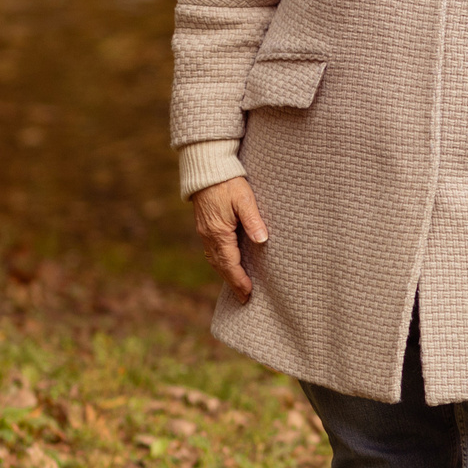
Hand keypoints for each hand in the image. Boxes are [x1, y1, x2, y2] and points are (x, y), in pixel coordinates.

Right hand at [192, 176, 266, 300]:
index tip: (248, 293)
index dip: (239, 279)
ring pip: (214, 259)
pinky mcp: (205, 226)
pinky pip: (211, 251)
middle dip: (232, 282)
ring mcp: (204, 231)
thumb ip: (253, 220)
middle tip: (244, 298)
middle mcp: (208, 235)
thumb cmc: (228, 182)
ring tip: (237, 287)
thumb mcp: (244, 199)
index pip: (230, 262)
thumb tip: (262, 241)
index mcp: (218, 232)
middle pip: (220, 265)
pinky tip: (227, 265)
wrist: (207, 168)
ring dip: (226, 274)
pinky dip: (220, 262)